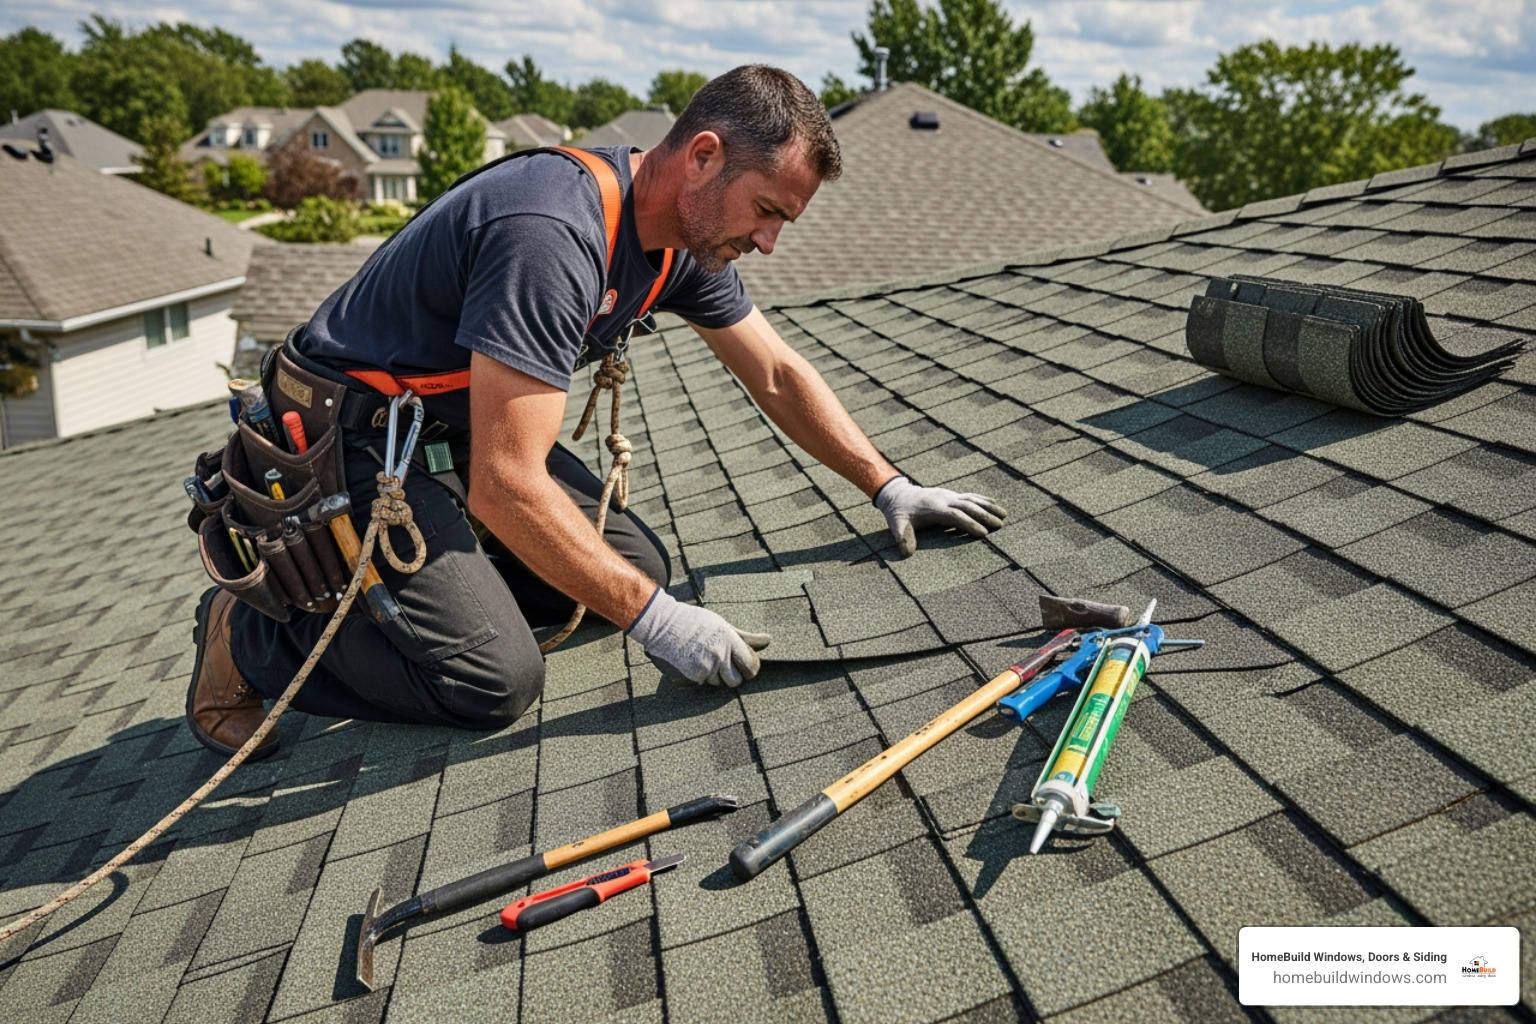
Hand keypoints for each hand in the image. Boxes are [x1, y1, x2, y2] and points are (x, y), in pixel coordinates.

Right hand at [627, 588, 770, 687]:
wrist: (662, 624)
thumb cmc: (693, 622)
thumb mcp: (721, 624)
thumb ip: (744, 637)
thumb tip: (768, 640)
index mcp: (728, 640)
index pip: (750, 665)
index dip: (750, 670)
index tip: (746, 669)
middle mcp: (718, 655)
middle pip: (735, 681)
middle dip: (731, 676)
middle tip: (721, 665)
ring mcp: (704, 667)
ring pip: (716, 682)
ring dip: (711, 674)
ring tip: (700, 656)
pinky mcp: (690, 677)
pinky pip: (700, 683)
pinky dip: (696, 675)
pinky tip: (688, 660)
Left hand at [873, 475, 1006, 557]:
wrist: (899, 494)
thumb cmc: (899, 513)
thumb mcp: (896, 524)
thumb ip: (902, 537)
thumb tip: (906, 553)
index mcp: (933, 507)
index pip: (955, 515)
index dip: (969, 524)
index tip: (983, 534)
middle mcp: (944, 499)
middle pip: (968, 506)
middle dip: (984, 515)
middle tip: (1000, 526)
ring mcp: (948, 495)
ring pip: (972, 499)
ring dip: (988, 507)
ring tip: (1004, 516)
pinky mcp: (951, 495)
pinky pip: (970, 496)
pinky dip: (983, 500)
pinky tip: (995, 505)